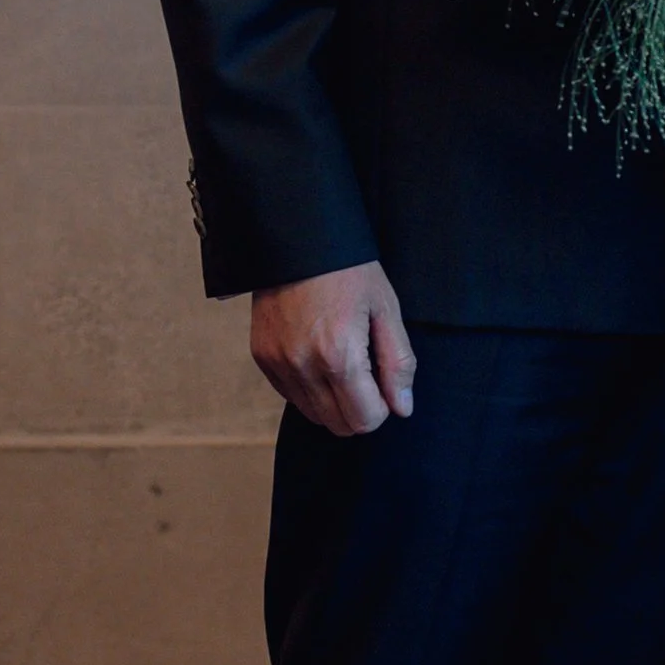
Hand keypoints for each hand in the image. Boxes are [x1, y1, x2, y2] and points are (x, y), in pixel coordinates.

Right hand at [250, 261, 415, 434]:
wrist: (297, 240)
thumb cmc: (349, 271)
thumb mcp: (385, 309)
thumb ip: (398, 363)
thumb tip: (402, 408)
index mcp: (339, 354)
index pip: (364, 420)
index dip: (382, 407)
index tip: (384, 381)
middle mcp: (303, 365)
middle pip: (339, 425)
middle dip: (360, 409)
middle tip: (368, 373)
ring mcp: (278, 363)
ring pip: (314, 415)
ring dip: (335, 402)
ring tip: (344, 362)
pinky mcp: (262, 358)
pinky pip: (291, 396)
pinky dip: (310, 388)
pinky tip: (320, 356)